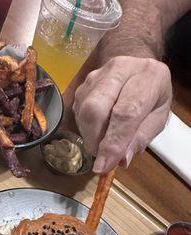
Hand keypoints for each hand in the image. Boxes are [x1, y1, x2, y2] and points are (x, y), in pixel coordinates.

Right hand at [73, 56, 171, 173]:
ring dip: (90, 136)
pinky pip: (78, 111)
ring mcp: (97, 75)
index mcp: (148, 76)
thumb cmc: (151, 96)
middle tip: (101, 158)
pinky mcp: (83, 84)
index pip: (126, 113)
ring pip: (83, 111)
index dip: (112, 143)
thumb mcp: (158, 118)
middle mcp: (120, 69)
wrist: (136, 66)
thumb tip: (120, 160)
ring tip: (102, 144)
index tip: (103, 166)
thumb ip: (140, 138)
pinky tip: (97, 131)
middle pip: (96, 108)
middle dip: (95, 140)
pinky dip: (85, 129)